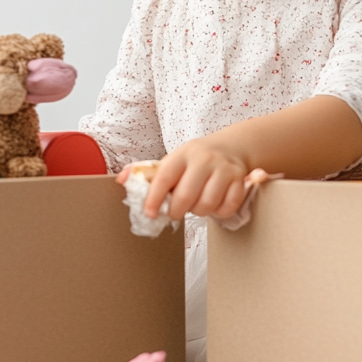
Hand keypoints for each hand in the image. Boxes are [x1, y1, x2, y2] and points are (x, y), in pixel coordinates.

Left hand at [116, 137, 250, 221]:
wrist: (231, 147)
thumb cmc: (196, 159)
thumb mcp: (172, 160)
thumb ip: (147, 172)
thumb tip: (121, 179)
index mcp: (182, 154)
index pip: (164, 177)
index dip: (154, 198)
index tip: (149, 213)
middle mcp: (204, 160)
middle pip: (185, 196)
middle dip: (176, 211)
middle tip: (175, 212)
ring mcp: (223, 169)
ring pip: (206, 204)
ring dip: (199, 211)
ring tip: (196, 204)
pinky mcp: (240, 180)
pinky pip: (227, 207)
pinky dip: (219, 212)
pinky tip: (215, 204)